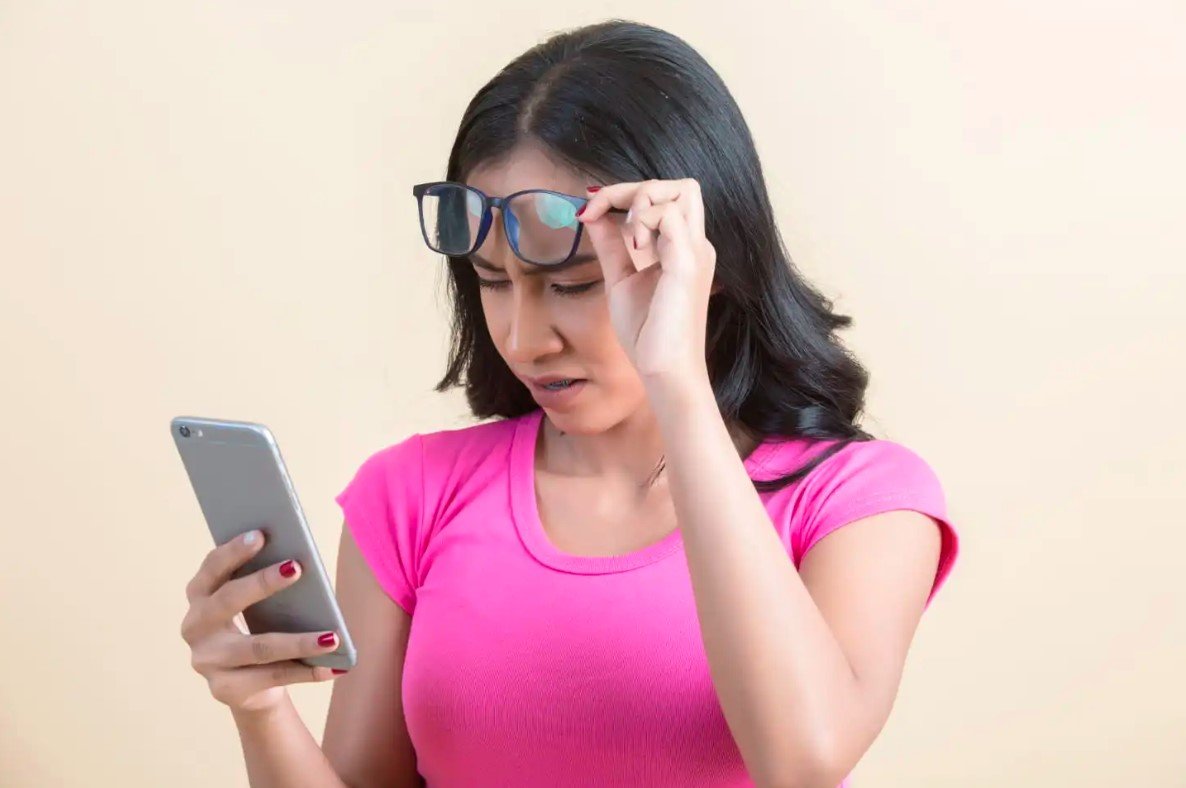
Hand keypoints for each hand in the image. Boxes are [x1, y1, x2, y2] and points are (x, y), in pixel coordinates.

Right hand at [180, 530, 345, 717]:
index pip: (212, 567)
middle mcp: (195, 626)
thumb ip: (266, 584)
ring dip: (300, 641)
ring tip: (332, 637)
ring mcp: (208, 661)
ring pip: (259, 648)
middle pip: (228, 601)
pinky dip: (308, 671)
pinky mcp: (226, 689)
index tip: (261, 534)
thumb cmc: (258, 626)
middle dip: (262, 582)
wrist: (248, 685)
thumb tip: (300, 564)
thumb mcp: (257, 603)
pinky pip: (273, 677)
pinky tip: (335, 667)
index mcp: (200, 594)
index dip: (234, 551)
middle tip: (298, 567)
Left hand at [578, 178, 716, 390]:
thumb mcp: (621, 279)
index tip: (590, 210)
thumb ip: (611, 245)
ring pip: (680, 190)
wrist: (664, 371)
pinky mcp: (687, 264)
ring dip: (641, 199)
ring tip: (624, 233)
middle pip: (680, 185)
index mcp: (682, 248)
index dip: (624, 194)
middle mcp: (695, 244)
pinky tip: (632, 244)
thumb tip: (593, 215)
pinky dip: (644, 220)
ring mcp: (695, 252)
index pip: (664, 198)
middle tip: (602, 209)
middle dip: (635, 188)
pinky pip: (670, 216)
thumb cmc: (648, 335)